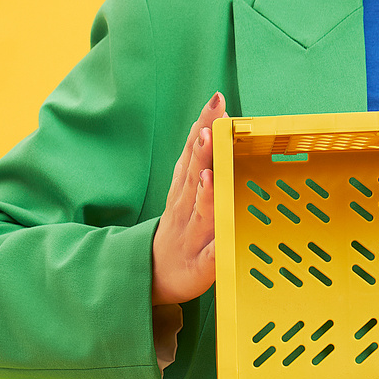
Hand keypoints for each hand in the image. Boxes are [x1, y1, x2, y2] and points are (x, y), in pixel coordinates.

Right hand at [151, 91, 227, 305]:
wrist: (153, 277)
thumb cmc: (179, 230)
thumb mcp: (184, 192)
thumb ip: (197, 161)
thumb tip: (210, 124)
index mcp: (184, 190)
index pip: (192, 152)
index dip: (203, 127)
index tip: (216, 102)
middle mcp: (185, 209)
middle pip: (192, 176)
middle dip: (201, 152)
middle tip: (210, 128)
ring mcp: (191, 238)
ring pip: (199, 213)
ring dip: (205, 194)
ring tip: (210, 174)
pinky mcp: (199, 267)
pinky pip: (211, 259)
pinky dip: (217, 249)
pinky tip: (225, 241)